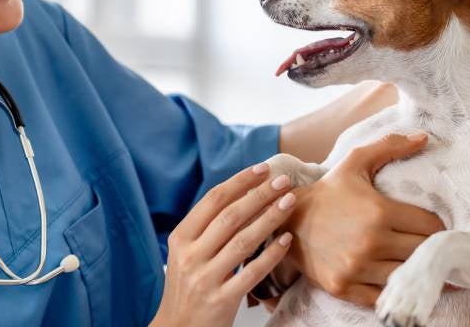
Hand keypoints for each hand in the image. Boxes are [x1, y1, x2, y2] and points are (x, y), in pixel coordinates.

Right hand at [151, 164, 296, 326]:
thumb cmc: (188, 287)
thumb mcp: (186, 253)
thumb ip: (207, 228)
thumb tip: (244, 193)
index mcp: (180, 238)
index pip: (213, 200)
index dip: (240, 182)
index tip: (263, 169)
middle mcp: (190, 256)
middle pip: (230, 216)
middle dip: (260, 195)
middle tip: (284, 180)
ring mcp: (205, 279)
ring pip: (242, 241)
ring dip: (269, 218)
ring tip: (289, 202)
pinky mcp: (221, 300)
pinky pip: (252, 273)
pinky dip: (271, 255)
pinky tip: (287, 240)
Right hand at [280, 134, 444, 306]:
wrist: (287, 218)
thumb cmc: (329, 191)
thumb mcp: (356, 162)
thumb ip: (390, 146)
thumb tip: (424, 137)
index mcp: (379, 211)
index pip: (431, 226)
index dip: (438, 227)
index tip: (436, 228)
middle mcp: (371, 242)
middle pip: (424, 254)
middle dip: (433, 251)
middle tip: (435, 249)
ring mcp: (357, 268)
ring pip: (406, 277)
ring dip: (416, 273)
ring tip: (421, 268)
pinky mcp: (344, 287)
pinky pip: (383, 298)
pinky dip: (391, 292)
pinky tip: (396, 282)